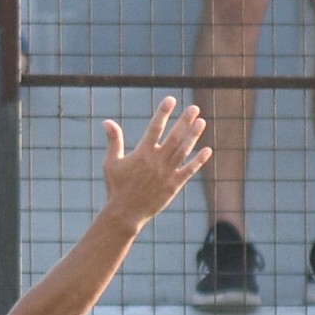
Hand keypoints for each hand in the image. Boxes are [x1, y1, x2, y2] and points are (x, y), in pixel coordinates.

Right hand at [100, 97, 209, 230]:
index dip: (163, 113)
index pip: (155, 128)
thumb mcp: (111, 163)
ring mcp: (166, 173)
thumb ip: (113, 141)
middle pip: (174, 136)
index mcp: (142, 154)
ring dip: (193, 135)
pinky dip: (199, 160)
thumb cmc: (116, 188)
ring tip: (202, 122)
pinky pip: (189, 170)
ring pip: (183, 150)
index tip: (171, 100)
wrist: (124, 214)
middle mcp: (156, 161)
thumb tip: (107, 122)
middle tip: (194, 108)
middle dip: (185, 121)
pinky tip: (207, 150)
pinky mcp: (173, 185)